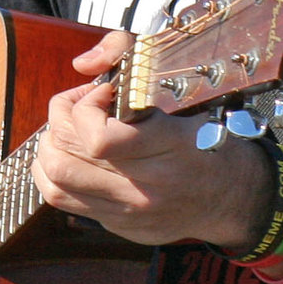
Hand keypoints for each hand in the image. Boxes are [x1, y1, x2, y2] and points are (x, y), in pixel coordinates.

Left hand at [35, 32, 270, 249]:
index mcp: (168, 148)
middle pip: (67, 157)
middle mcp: (146, 185)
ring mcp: (130, 211)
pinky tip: (68, 156)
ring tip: (67, 131)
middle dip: (60, 120)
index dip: (84, 107)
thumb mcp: (187, 93)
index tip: (101, 93)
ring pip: (56, 182)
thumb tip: (85, 62)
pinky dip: (53, 173)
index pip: (98, 139)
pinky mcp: (119, 226)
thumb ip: (133, 57)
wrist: (233, 197)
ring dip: (49, 148)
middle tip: (77, 106)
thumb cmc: (208, 138)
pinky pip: (64, 201)